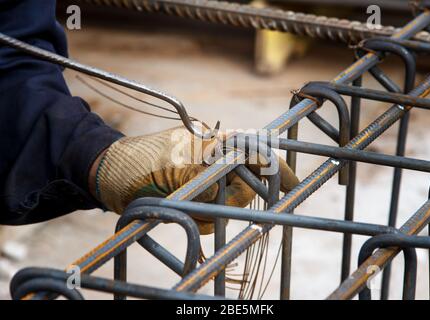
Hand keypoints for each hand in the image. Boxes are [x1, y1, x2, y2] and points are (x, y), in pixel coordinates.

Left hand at [89, 126, 298, 233]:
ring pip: (228, 201)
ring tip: (184, 208)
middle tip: (204, 209)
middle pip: (244, 185)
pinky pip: (212, 209)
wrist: (105, 173)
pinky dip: (205, 217)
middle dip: (231, 202)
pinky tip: (186, 212)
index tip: (293, 185)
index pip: (253, 152)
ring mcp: (203, 174)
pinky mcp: (194, 189)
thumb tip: (238, 186)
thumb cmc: (133, 168)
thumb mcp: (172, 171)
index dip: (275, 168)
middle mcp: (211, 156)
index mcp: (210, 145)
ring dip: (211, 212)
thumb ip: (208, 175)